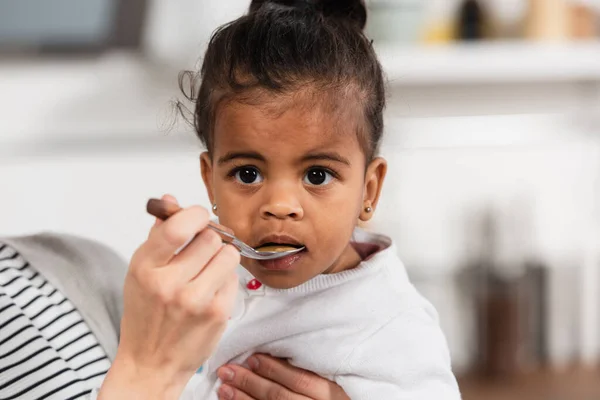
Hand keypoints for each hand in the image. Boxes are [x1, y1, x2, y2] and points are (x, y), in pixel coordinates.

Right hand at [99, 195, 239, 399]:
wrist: (151, 363)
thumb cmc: (145, 315)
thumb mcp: (140, 272)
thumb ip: (158, 234)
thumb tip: (171, 200)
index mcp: (145, 268)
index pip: (177, 226)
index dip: (195, 214)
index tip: (198, 216)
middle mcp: (169, 284)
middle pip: (210, 237)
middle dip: (210, 238)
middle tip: (203, 248)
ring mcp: (195, 300)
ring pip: (228, 253)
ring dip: (222, 256)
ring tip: (208, 268)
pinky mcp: (217, 313)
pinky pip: (234, 278)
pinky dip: (226, 279)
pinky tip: (211, 289)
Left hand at [216, 354, 349, 399]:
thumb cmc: (338, 398)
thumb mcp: (334, 386)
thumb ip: (313, 374)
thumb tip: (277, 357)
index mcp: (330, 394)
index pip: (299, 380)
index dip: (274, 369)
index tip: (252, 357)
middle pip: (279, 397)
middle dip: (250, 383)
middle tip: (228, 370)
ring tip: (224, 388)